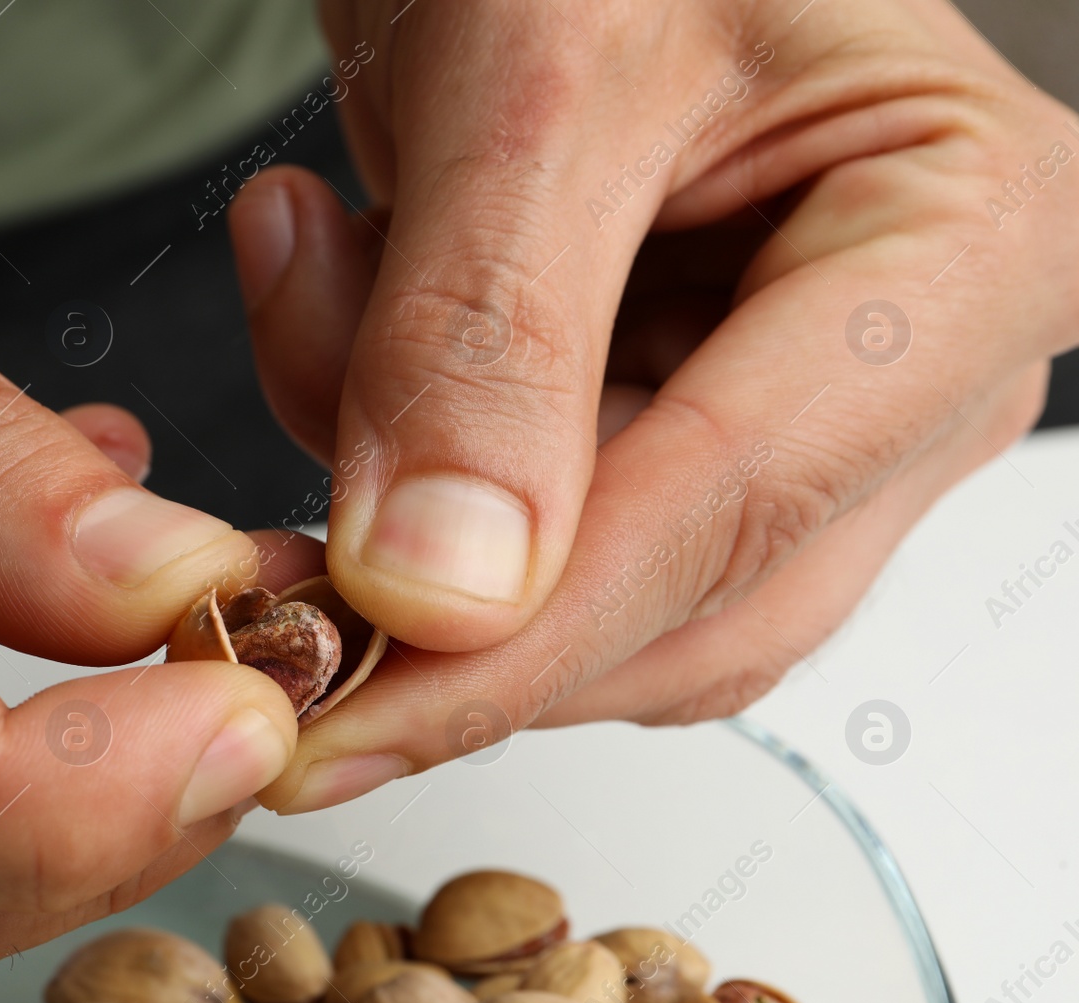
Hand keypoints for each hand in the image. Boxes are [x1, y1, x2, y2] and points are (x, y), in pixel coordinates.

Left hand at [227, 0, 1077, 809]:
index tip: (343, 709)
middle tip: (270, 507)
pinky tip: (342, 291)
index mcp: (957, 241)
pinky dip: (400, 453)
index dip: (522, 644)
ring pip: (594, 594)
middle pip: (685, 596)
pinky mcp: (682, 432)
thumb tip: (446, 589)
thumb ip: (487, 330)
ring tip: (318, 264)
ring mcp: (801, 412)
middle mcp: (907, 359)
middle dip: (450, 578)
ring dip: (405, 487)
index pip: (739, 502)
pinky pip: (536, 538)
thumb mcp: (538, 70)